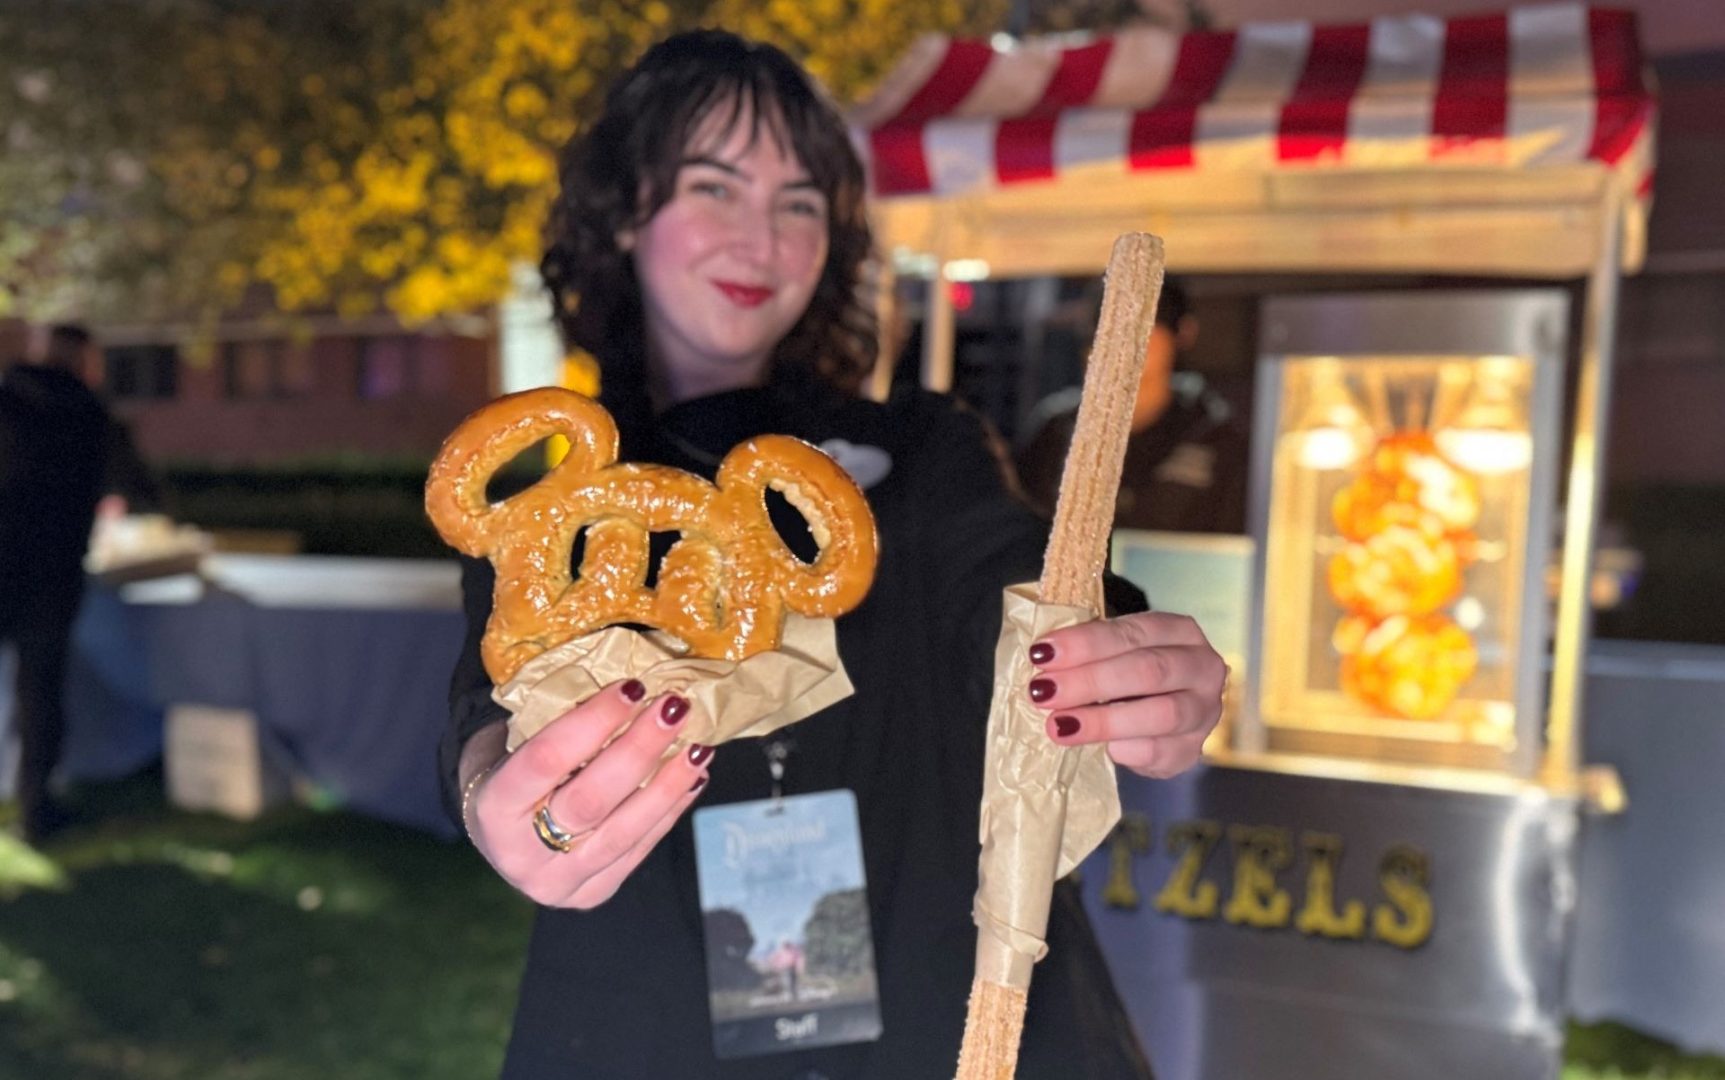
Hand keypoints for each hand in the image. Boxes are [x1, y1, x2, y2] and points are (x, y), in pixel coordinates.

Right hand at [460, 679, 714, 908]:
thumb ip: (560, 720)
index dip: (594, 721)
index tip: (633, 687)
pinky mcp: (593, 892)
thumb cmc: (514, 770)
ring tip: (698, 747)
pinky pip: (640, 849)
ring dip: (669, 785)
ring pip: (624, 832)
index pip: (546, 759)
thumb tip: (633, 684)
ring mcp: (557, 883)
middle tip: (674, 708)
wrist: (501, 835)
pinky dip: (671, 808)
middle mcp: (520, 854)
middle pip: (590, 800)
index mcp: (491, 807)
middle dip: (639, 749)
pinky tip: (692, 776)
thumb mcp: (517, 743)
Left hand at [1024, 612, 1225, 778]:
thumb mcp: (1113, 653)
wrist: (1155, 718)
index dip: (1086, 642)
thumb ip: (1088, 653)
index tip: (1042, 654)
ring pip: (1161, 713)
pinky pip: (1161, 751)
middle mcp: (1201, 667)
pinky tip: (1101, 749)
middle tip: (1043, 692)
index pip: (1133, 631)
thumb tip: (1042, 660)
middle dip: (1090, 681)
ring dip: (1103, 720)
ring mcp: (1203, 711)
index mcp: (1179, 631)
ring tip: (1058, 726)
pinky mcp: (1192, 750)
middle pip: (1149, 670)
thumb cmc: (1127, 674)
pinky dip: (1126, 750)